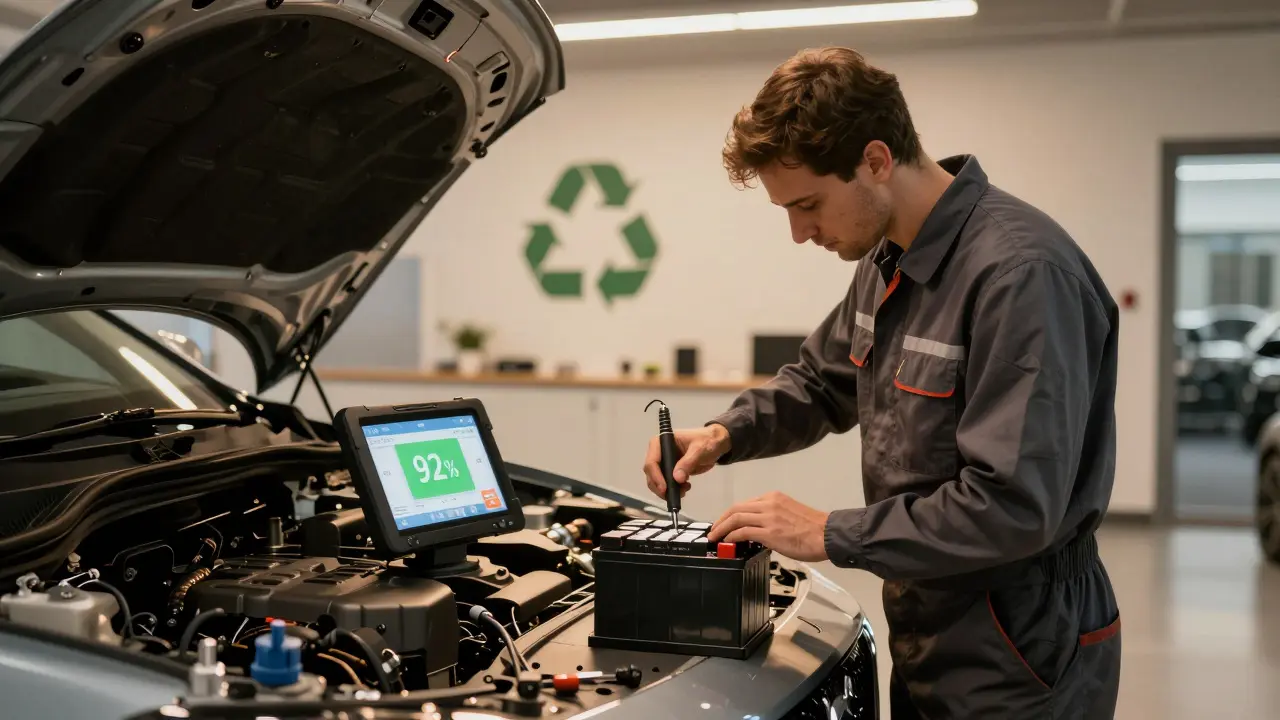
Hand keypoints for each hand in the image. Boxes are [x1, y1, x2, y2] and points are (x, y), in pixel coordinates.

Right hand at [643, 423, 730, 500]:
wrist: (716, 444)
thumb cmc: (707, 441)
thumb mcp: (699, 449)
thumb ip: (688, 463)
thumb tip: (677, 478)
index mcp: (661, 442)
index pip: (652, 461)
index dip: (655, 476)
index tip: (664, 488)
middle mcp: (659, 452)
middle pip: (651, 473)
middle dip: (660, 486)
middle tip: (672, 495)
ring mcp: (664, 462)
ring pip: (657, 480)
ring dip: (667, 490)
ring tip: (684, 491)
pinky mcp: (671, 470)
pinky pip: (666, 483)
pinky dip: (673, 489)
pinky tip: (685, 488)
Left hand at [707, 491, 829, 561]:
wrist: (827, 534)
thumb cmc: (813, 529)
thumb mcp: (789, 513)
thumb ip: (772, 517)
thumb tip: (758, 530)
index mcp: (773, 497)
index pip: (745, 504)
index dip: (730, 514)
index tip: (724, 522)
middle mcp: (768, 503)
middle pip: (735, 508)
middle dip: (721, 520)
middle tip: (713, 530)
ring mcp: (768, 517)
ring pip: (736, 517)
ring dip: (721, 528)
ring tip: (715, 537)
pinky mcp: (769, 532)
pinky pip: (743, 531)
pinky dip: (731, 536)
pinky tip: (727, 542)